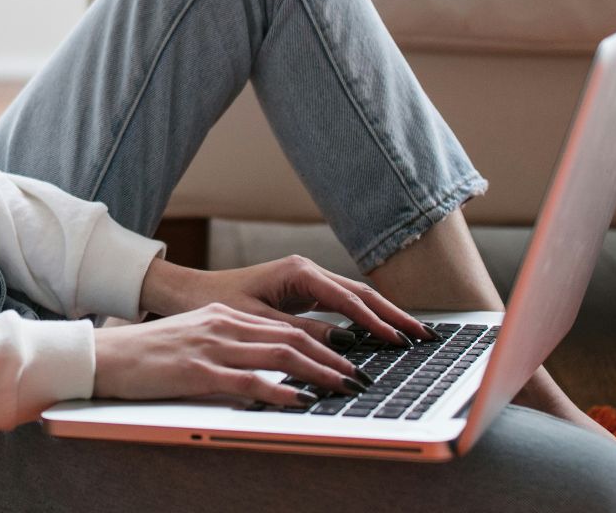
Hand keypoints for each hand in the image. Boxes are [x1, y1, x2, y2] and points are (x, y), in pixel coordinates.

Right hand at [93, 302, 365, 403]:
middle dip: (332, 358)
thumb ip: (227, 346)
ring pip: (279, 355)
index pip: (284, 327)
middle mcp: (223, 324)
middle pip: (290, 338)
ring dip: (318, 373)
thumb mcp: (193, 340)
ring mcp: (211, 346)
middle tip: (359, 376)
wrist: (105, 356)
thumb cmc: (146, 355)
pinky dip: (280, 390)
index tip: (347, 359)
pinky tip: (301, 400)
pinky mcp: (197, 371)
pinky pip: (248, 380)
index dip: (322, 343)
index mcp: (223, 316)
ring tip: (344, 387)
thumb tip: (264, 366)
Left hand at [139, 253, 433, 347]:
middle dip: (394, 315)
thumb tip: (344, 345)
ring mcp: (307, 280)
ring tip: (413, 336)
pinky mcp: (304, 292)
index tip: (400, 341)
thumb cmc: (217, 304)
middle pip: (361, 294)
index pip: (348, 300)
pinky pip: (342, 305)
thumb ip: (301, 333)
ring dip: (384, 316)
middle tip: (424, 336)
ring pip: (355, 298)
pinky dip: (364, 319)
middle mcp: (307, 271)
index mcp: (298, 272)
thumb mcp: (258, 322)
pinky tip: (382, 334)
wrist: (191, 292)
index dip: (376, 322)